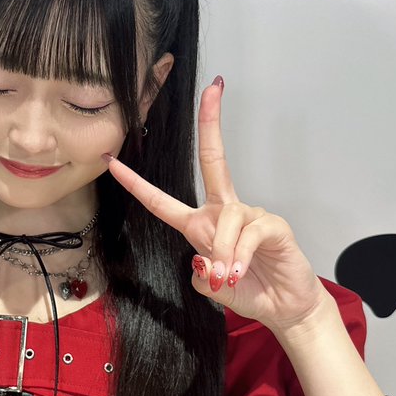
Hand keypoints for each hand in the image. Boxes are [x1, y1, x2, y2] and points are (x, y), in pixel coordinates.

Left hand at [103, 76, 325, 332]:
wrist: (283, 307)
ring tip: (226, 275)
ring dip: (221, 253)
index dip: (136, 183)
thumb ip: (198, 272)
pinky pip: (247, 234)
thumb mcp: (210, 285)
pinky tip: (238, 270)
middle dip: (211, 123)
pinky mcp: (272, 224)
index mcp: (201, 223)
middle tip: (212, 89)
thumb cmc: (247, 289)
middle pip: (214, 160)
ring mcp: (250, 214)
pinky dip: (238, 256)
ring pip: (224, 221)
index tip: (112, 161)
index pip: (162, 200)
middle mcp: (224, 211)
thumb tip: (203, 259)